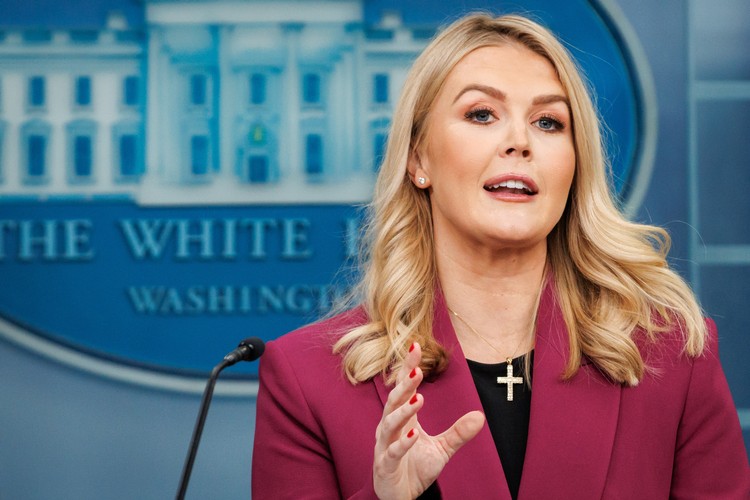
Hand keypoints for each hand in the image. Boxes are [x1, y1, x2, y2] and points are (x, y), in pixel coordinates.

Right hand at [372, 342, 484, 498]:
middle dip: (404, 384)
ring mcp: (385, 446)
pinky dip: (403, 443)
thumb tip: (480, 416)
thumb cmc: (415, 469)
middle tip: (417, 369)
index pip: (403, 388)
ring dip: (403, 410)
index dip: (407, 367)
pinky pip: (392, 452)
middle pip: (394, 400)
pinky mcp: (385, 465)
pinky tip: (415, 435)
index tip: (416, 346)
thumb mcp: (442, 449)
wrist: (402, 498)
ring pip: (390, 423)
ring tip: (419, 398)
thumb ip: (458, 433)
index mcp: (402, 420)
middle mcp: (390, 428)